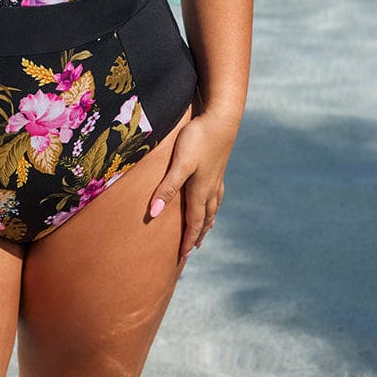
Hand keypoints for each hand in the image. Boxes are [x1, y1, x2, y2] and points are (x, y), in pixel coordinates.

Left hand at [148, 112, 238, 260]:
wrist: (222, 118)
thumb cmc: (198, 139)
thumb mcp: (180, 164)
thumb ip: (167, 188)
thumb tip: (154, 213)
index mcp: (200, 190)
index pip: (194, 222)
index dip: (187, 240)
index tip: (181, 257)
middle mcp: (210, 187)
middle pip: (205, 218)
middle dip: (198, 234)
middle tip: (192, 250)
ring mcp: (216, 177)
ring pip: (213, 206)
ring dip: (207, 221)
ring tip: (205, 230)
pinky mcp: (218, 165)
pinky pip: (217, 193)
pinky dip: (214, 203)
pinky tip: (213, 198)